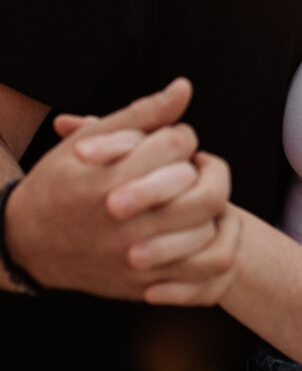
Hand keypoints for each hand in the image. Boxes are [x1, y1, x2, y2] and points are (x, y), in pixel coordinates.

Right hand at [4, 80, 228, 298]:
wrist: (26, 242)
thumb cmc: (61, 180)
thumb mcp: (91, 139)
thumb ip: (143, 113)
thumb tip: (185, 86)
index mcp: (111, 179)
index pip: (180, 144)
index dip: (180, 136)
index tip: (167, 142)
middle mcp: (124, 222)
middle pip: (202, 190)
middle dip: (198, 171)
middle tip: (183, 168)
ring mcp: (134, 258)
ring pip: (207, 230)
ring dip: (207, 208)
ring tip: (188, 196)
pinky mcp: (140, 284)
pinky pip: (199, 270)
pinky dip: (205, 245)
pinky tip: (192, 227)